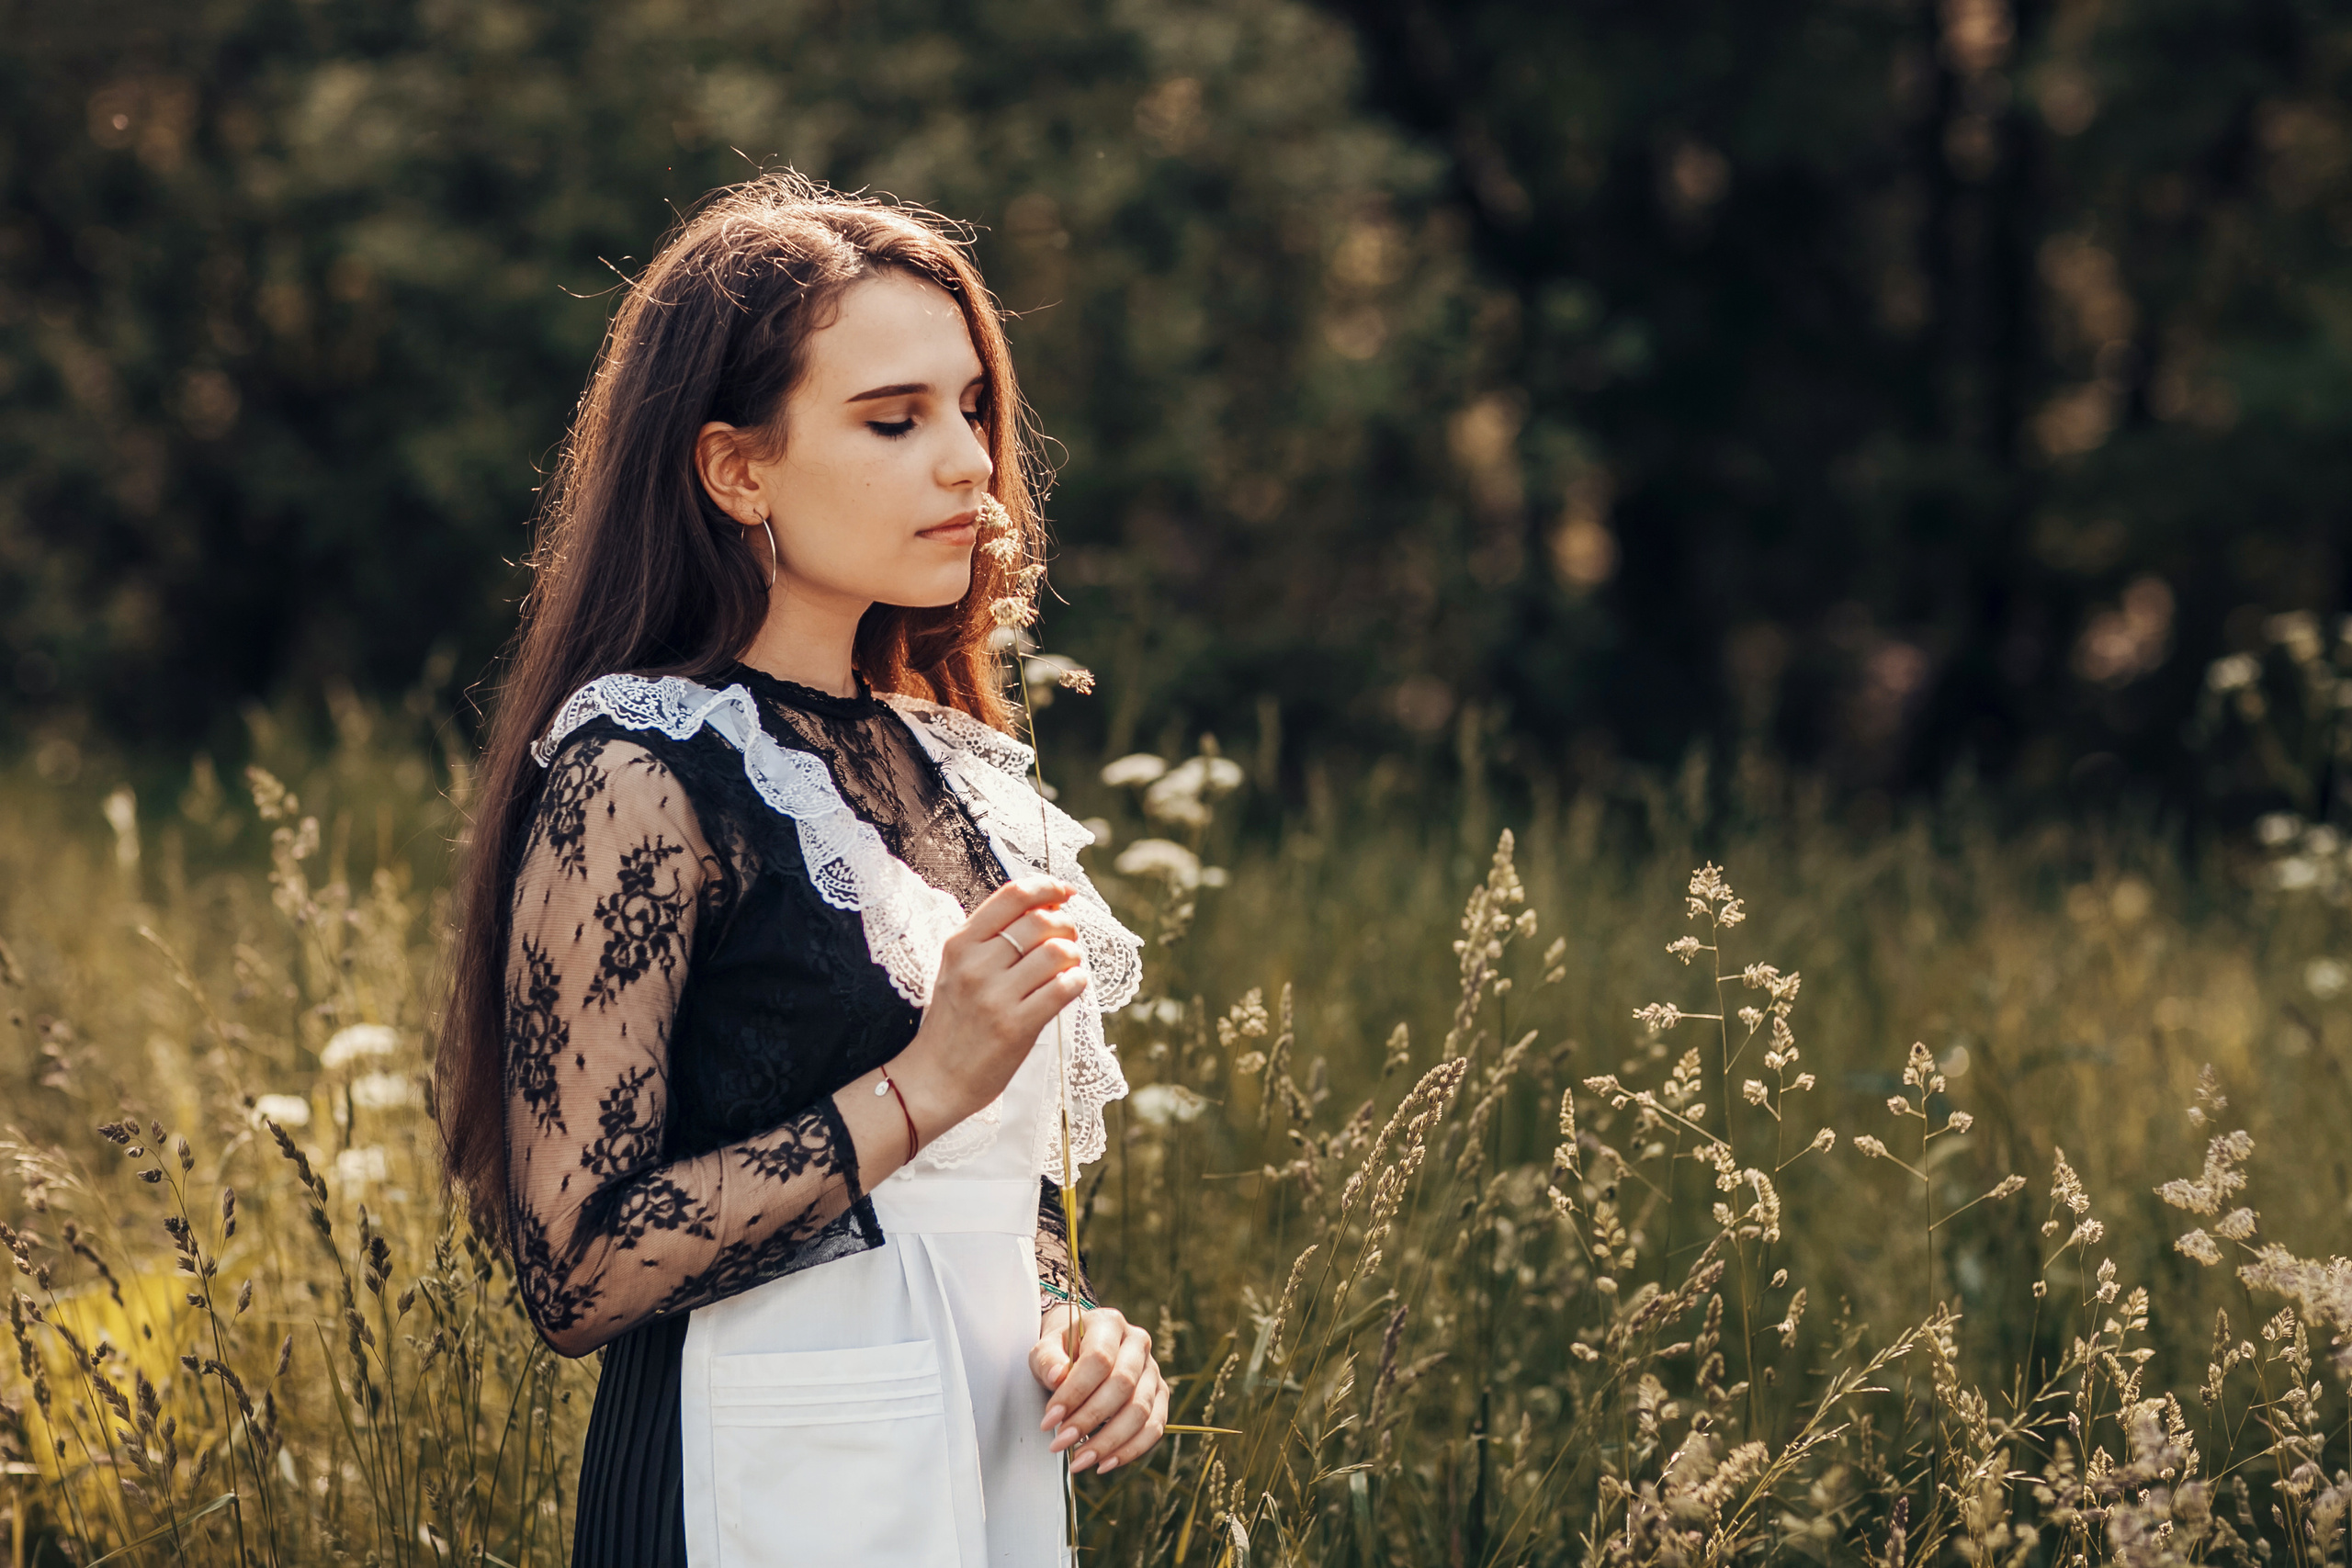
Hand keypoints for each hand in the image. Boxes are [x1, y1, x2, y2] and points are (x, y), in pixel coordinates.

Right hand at [891, 877, 1088, 1140]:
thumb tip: (1047, 906)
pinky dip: (1077, 982)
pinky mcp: (1016, 1026)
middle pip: (1041, 921)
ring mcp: (995, 997)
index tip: (1064, 891)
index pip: (1011, 895)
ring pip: (1056, 953)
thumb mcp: (958, 968)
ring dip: (1074, 955)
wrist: (934, 1078)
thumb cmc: (954, 1020)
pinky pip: (1063, 989)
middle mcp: (975, 965)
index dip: (1047, 886)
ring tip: (1069, 966)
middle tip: (1068, 940)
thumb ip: (993, 938)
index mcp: (960, 943)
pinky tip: (1071, 986)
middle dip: (1066, 926)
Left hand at [1030, 1305, 1167, 1475]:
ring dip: (1108, 1442)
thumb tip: (1057, 1376)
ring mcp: (1153, 1370)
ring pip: (1141, 1411)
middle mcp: (1138, 1344)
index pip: (1099, 1358)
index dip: (1074, 1392)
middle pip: (1122, 1386)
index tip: (1049, 1419)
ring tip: (1079, 1460)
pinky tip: (1104, 1464)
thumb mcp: (1044, 1347)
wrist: (1081, 1348)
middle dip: (1089, 1420)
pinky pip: (1155, 1427)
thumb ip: (1047, 1359)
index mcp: (1109, 1323)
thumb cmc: (1062, 1350)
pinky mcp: (1160, 1395)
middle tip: (1059, 1443)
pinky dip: (1130, 1450)